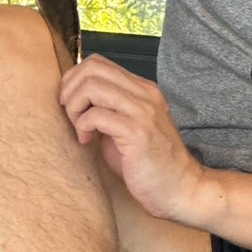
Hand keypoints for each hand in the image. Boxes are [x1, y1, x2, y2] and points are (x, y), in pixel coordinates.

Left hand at [59, 55, 206, 220]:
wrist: (181, 188)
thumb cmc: (150, 164)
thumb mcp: (128, 127)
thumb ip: (108, 110)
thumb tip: (73, 100)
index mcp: (142, 90)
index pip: (98, 63)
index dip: (74, 80)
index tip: (71, 105)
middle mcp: (145, 94)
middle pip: (92, 68)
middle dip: (70, 90)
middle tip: (71, 115)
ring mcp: (143, 111)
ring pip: (92, 86)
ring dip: (75, 107)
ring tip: (80, 129)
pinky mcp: (137, 132)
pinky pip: (96, 115)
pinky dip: (83, 127)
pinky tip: (87, 142)